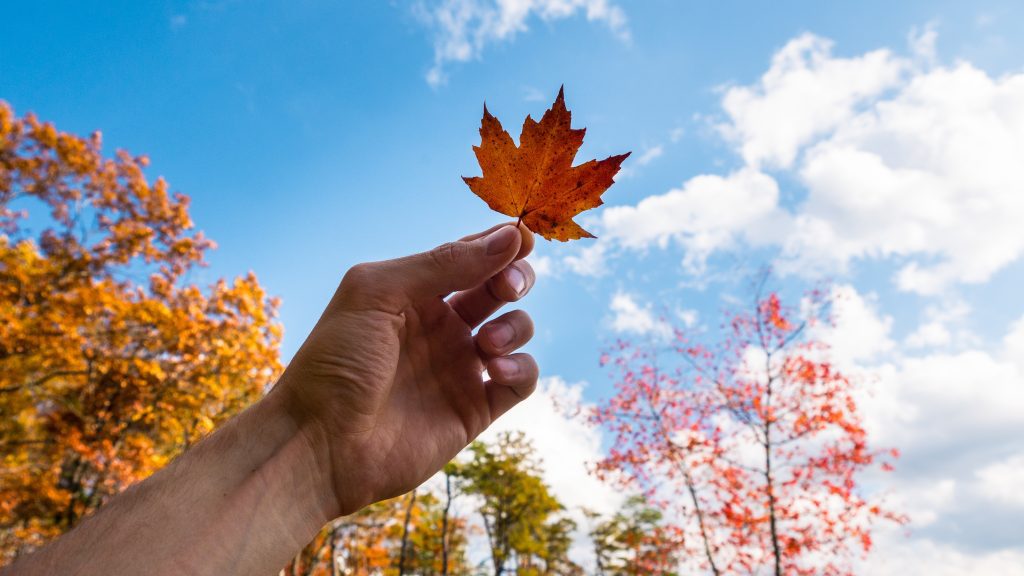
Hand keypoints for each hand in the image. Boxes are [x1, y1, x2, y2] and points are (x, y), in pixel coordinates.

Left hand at [276, 223, 537, 516]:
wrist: (320, 444)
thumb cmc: (335, 363)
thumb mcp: (378, 293)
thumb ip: (443, 263)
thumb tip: (509, 236)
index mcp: (413, 294)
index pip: (468, 257)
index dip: (499, 244)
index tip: (523, 237)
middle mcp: (440, 327)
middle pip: (498, 288)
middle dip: (514, 279)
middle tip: (508, 287)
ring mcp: (458, 367)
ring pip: (515, 330)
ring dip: (516, 326)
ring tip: (486, 342)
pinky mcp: (474, 409)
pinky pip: (520, 380)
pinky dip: (522, 367)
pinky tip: (495, 368)